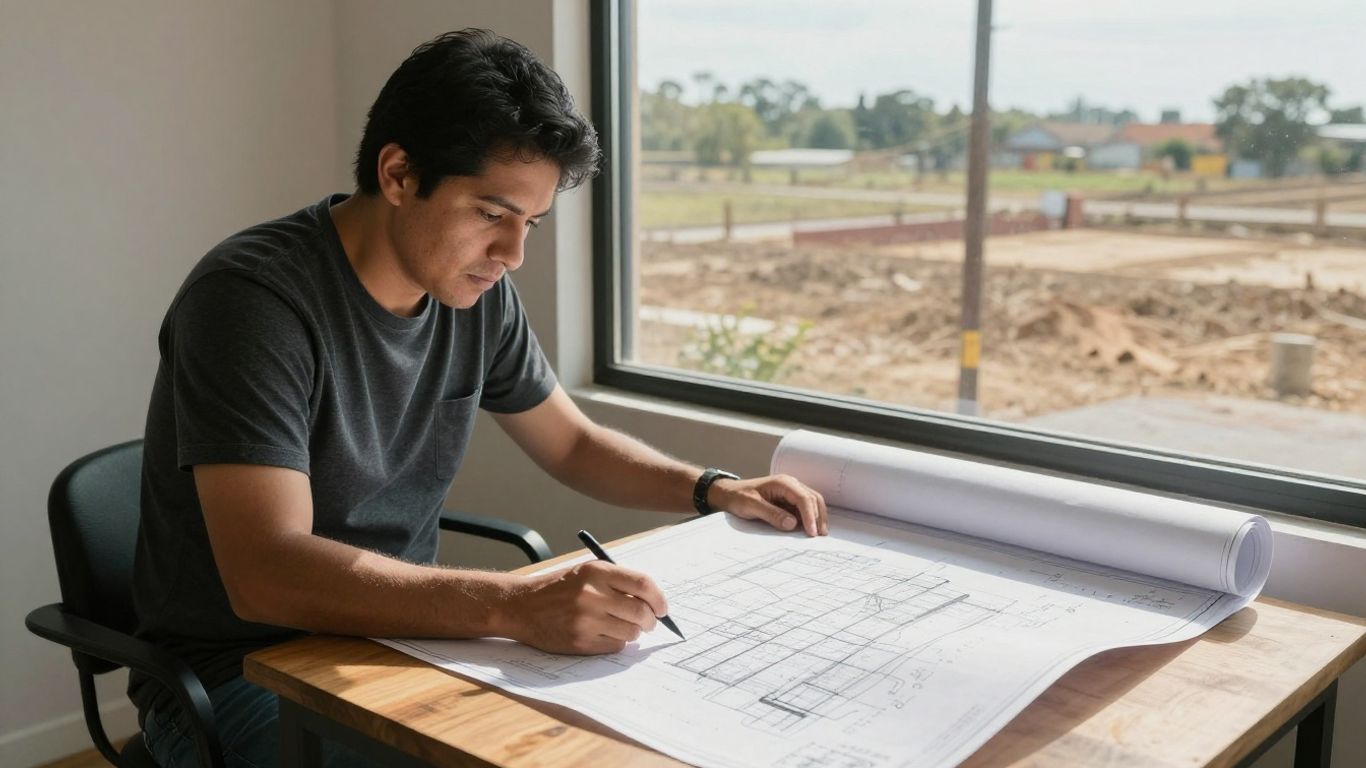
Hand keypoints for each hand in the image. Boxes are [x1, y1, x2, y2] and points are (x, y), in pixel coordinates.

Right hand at [502, 560, 665, 653]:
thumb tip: (654, 602)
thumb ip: (618, 582)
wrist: (522, 606)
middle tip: (649, 622)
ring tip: (620, 626)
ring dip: (633, 632)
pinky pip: (615, 646)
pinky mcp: (580, 641)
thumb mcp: (587, 573)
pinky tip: (604, 633)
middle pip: (641, 612)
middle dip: (651, 621)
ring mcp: (586, 620)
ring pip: (631, 632)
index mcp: (597, 572)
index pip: (643, 585)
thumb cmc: (559, 588)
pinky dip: (616, 642)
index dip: (659, 599)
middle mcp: (592, 595)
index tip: (663, 608)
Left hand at [709, 474, 827, 536]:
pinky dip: (810, 518)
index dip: (810, 516)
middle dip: (818, 517)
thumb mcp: (751, 506)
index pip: (803, 498)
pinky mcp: (789, 500)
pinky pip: (804, 508)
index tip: (811, 532)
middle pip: (813, 499)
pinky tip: (810, 529)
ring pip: (812, 502)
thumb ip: (771, 514)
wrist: (729, 493)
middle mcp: (790, 485)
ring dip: (817, 517)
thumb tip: (792, 523)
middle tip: (819, 535)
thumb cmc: (738, 497)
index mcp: (783, 483)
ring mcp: (791, 492)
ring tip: (819, 534)